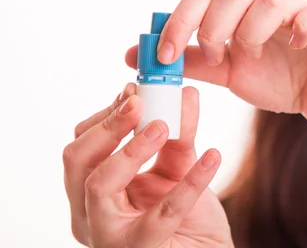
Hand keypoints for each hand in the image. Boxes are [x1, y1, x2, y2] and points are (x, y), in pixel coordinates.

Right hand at [63, 83, 232, 247]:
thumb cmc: (187, 217)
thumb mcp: (176, 169)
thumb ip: (175, 136)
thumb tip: (183, 93)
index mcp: (93, 190)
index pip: (82, 146)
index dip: (107, 114)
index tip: (134, 90)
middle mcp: (91, 213)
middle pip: (78, 160)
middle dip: (108, 125)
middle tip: (140, 101)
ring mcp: (110, 235)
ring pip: (100, 184)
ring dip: (132, 148)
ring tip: (164, 126)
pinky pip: (164, 212)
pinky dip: (191, 181)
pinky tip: (213, 156)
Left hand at [125, 0, 306, 129]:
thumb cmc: (278, 80)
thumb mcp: (227, 73)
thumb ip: (189, 61)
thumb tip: (135, 54)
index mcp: (244, 0)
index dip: (180, 18)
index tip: (164, 55)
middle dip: (214, 26)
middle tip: (215, 58)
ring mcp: (305, 2)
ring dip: (252, 31)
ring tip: (252, 56)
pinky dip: (303, 26)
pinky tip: (297, 47)